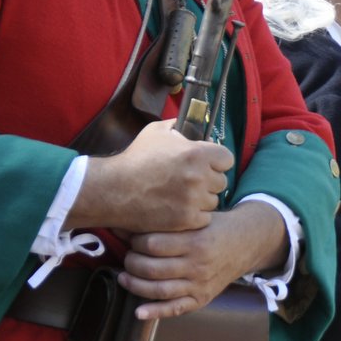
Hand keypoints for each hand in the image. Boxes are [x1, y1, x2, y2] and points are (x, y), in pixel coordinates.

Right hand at [69, 119, 233, 233]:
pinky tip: (179, 208)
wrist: (113, 189)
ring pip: (213, 201)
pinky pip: (204, 218)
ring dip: (202, 200)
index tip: (207, 165)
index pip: (227, 159)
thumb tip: (191, 121)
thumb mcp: (156, 132)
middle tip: (190, 182)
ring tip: (181, 195)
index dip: (217, 162)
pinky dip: (194, 216)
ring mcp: (193, 200)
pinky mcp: (186, 219)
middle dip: (209, 181)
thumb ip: (178, 126)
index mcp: (196, 153)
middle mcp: (198, 176)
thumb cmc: (134, 159)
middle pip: (221, 181)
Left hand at [120, 201, 285, 319]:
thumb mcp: (196, 218)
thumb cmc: (215, 227)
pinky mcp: (203, 298)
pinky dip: (156, 312)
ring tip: (125, 276)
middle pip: (152, 268)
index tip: (131, 238)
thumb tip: (125, 226)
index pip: (152, 244)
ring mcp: (201, 284)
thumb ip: (167, 223)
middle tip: (127, 256)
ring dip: (135, 285)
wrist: (246, 243)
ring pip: (159, 290)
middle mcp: (198, 264)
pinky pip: (176, 309)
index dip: (134, 241)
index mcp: (196, 241)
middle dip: (131, 263)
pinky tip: (139, 312)